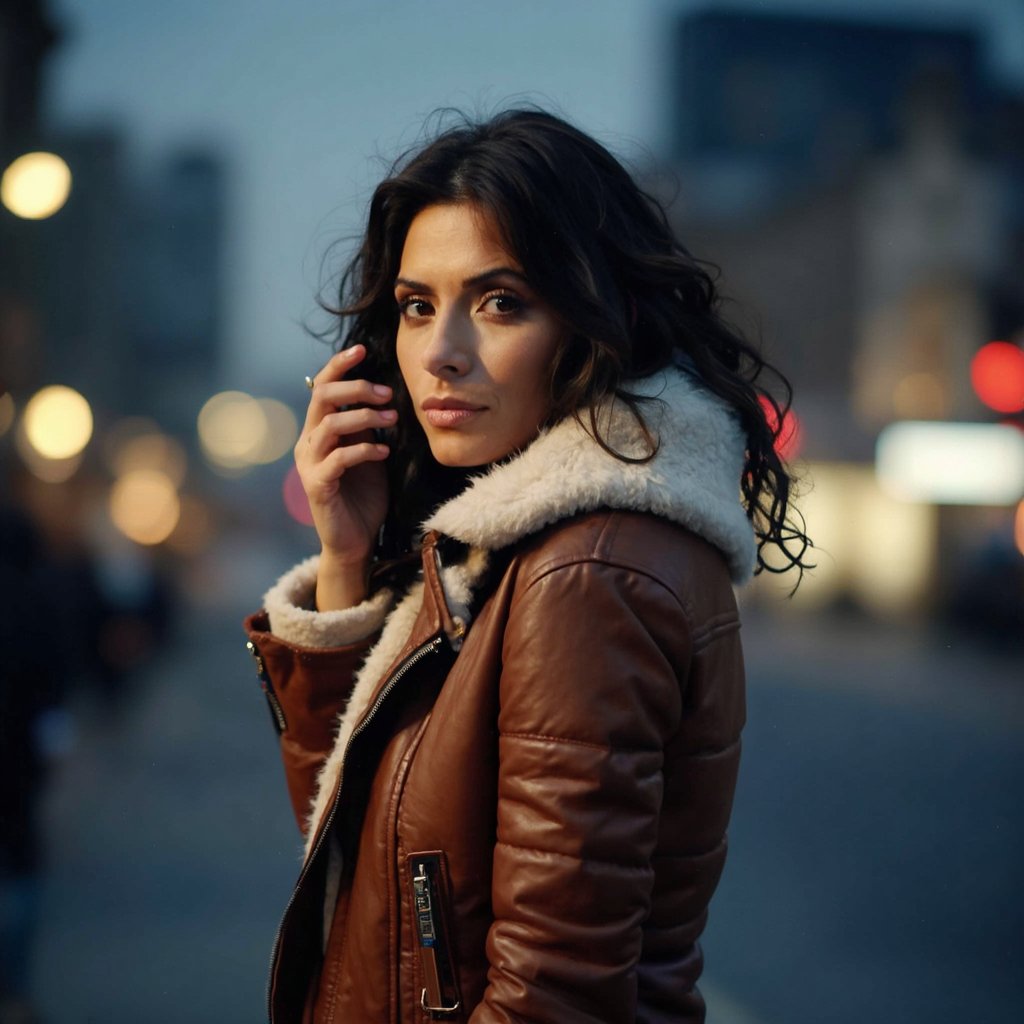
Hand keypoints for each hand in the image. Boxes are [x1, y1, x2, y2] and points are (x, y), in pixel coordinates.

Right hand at [295, 345, 394, 609]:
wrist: (356, 541)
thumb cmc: (365, 495)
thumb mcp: (370, 452)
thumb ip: (369, 426)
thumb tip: (385, 394)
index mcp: (319, 430)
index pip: (322, 386)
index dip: (339, 365)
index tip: (363, 350)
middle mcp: (308, 442)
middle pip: (323, 397)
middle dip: (357, 388)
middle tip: (388, 393)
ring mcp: (309, 464)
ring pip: (330, 424)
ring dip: (364, 416)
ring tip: (392, 419)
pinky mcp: (317, 486)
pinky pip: (338, 458)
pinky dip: (364, 450)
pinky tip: (384, 451)